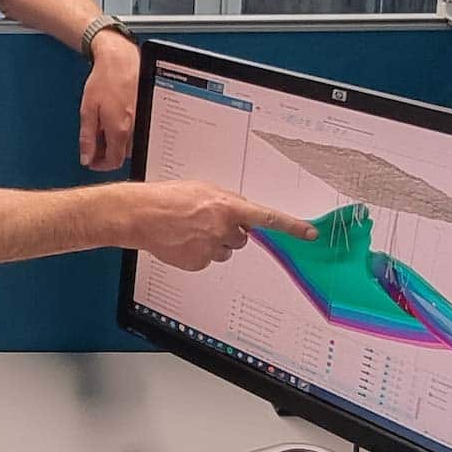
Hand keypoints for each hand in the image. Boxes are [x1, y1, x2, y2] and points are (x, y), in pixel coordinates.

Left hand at [79, 30, 139, 171]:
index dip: (100, 165)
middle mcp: (134, 128)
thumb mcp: (88, 110)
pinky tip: (114, 120)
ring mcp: (142, 121)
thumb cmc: (104, 80)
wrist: (121, 60)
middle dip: (107, 154)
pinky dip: (124, 132)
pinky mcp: (146, 113)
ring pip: (130, 144)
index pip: (113, 161)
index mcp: (119, 129)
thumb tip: (86, 157)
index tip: (91, 161)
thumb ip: (87, 137)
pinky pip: (136, 131)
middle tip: (93, 144)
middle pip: (122, 155)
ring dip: (116, 143)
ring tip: (102, 129)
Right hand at [127, 181, 315, 270]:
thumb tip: (240, 210)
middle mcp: (224, 230)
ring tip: (190, 231)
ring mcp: (211, 249)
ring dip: (214, 242)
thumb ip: (227, 200)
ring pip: (225, 251)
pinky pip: (207, 260)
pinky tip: (183, 241)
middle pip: (242, 238)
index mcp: (228, 208)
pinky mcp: (198, 263)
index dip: (292, 227)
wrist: (141, 215)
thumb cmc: (166, 199)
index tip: (310, 233)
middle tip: (207, 222)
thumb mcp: (202, 189)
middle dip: (230, 232)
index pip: (268, 219)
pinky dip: (198, 252)